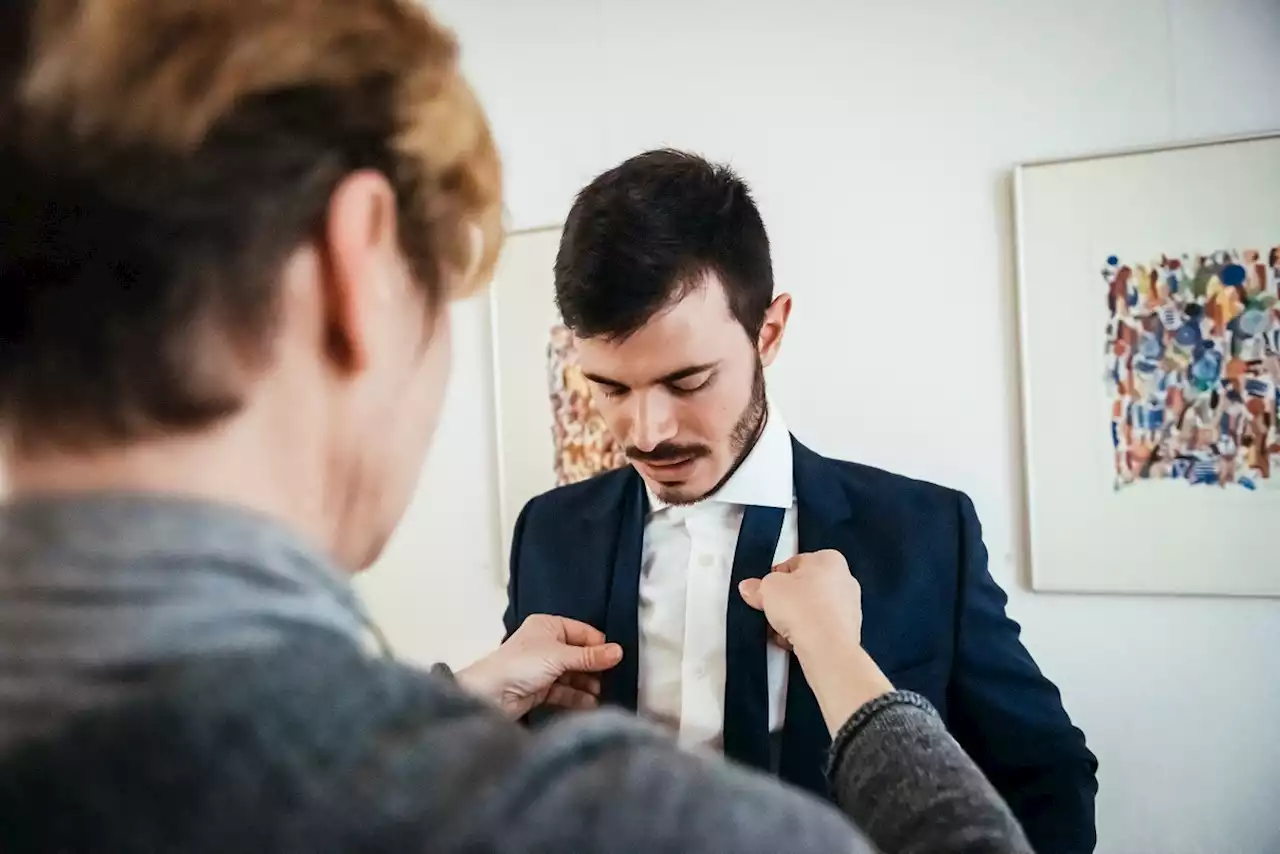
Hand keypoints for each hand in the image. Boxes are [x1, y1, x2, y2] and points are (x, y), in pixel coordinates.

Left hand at [456, 614, 622, 718]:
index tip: (615, 660)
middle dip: (594, 668)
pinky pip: (565, 691)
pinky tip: (590, 703)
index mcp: (548, 626)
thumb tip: (619, 652)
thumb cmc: (520, 665)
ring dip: (587, 684)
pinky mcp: (540, 689)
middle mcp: (546, 644)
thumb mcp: (560, 656)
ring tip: (601, 693)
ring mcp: (543, 667)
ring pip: (573, 674)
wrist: (490, 694)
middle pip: (579, 655)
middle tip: (610, 679)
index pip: (583, 633)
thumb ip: (590, 656)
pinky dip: (577, 697)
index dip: (599, 646)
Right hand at [738, 549, 862, 656]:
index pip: (795, 563)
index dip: (775, 577)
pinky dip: (805, 634)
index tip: (764, 588)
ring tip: (780, 627)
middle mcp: (845, 580)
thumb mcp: (768, 588)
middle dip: (786, 599)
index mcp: (830, 559)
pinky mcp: (847, 631)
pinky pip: (818, 629)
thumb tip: (751, 588)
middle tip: (770, 608)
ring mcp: (848, 607)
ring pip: (811, 610)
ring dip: (794, 619)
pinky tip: (792, 640)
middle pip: (804, 587)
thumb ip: (758, 586)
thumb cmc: (808, 610)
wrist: (826, 646)